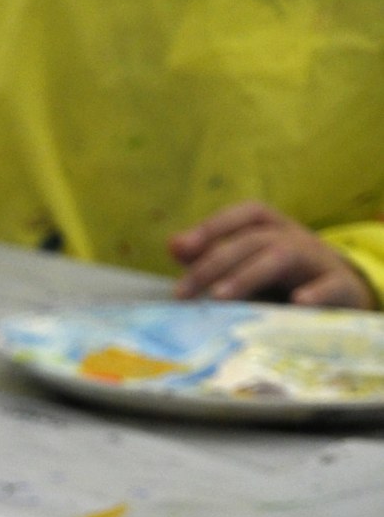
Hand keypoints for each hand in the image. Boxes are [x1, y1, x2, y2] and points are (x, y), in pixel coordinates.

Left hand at [169, 204, 378, 308]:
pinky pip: (331, 285)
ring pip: (283, 256)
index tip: (183, 249)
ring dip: (248, 275)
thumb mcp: (248, 264)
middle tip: (181, 292)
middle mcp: (295, 238)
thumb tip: (173, 243)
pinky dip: (316, 292)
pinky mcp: (340, 286)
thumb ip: (210, 255)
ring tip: (219, 296)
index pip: (246, 214)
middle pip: (253, 240)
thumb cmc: (283, 279)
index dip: (215, 226)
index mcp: (273, 229)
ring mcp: (318, 261)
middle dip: (214, 263)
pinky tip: (297, 302)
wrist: (342, 293)